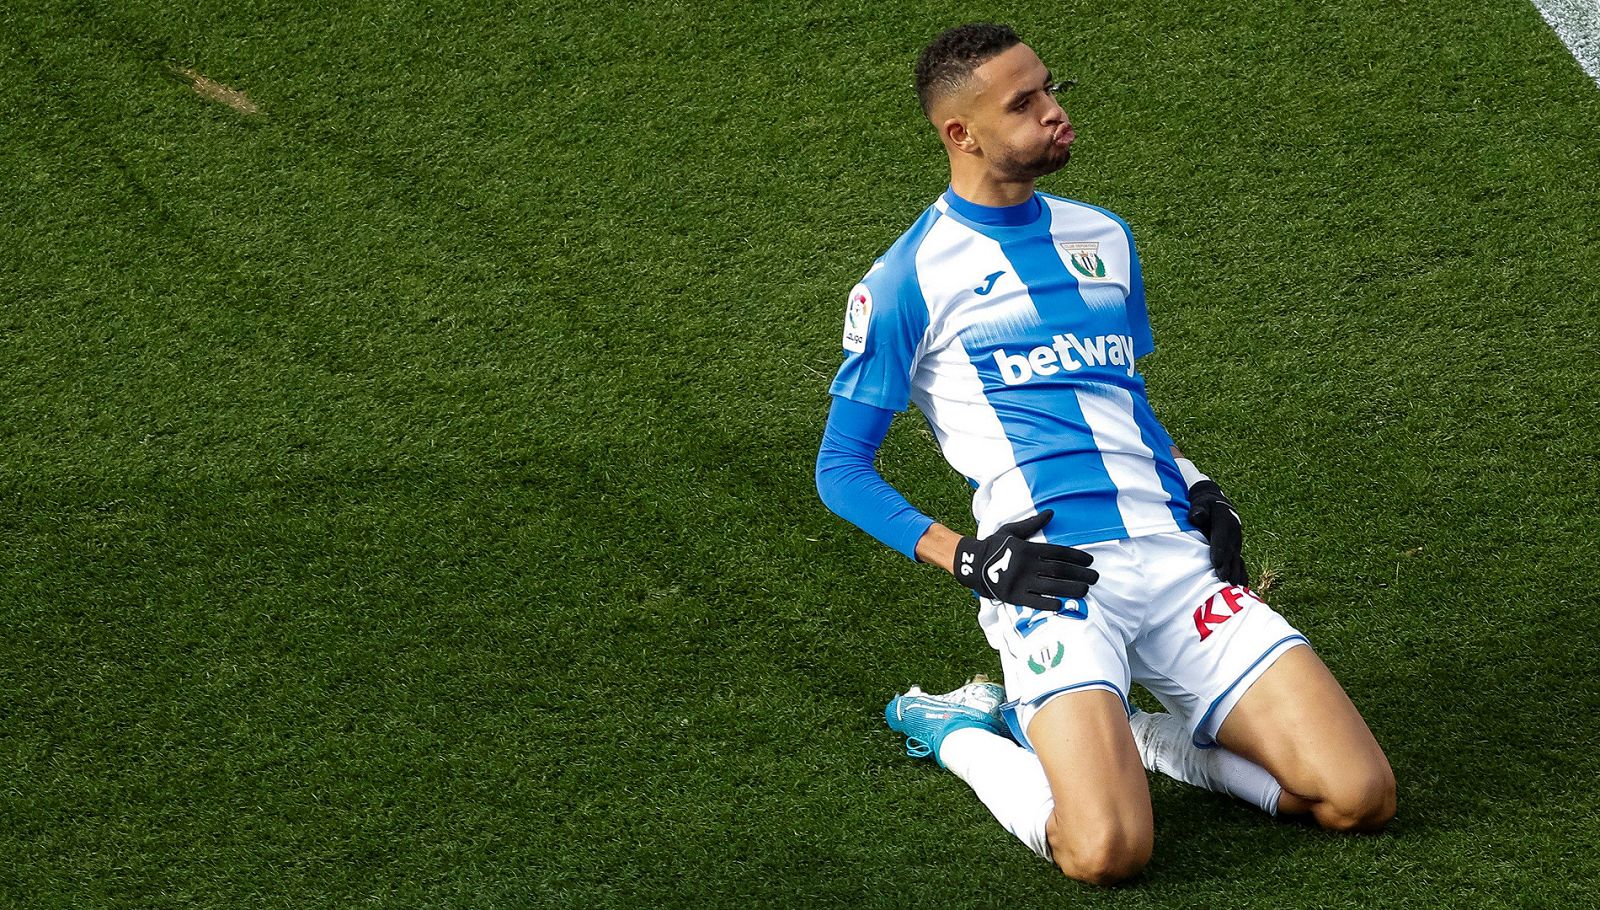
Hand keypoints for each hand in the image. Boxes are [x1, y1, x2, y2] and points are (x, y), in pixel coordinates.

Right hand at [954, 510, 1097, 610]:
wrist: (971, 562)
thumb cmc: (993, 545)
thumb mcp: (1012, 530)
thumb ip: (1032, 524)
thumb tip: (1051, 512)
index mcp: (1028, 548)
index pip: (1059, 552)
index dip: (1077, 557)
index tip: (1090, 561)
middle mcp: (1027, 565)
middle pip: (1060, 570)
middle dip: (1081, 574)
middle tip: (1095, 578)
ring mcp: (1020, 581)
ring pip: (1052, 586)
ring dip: (1071, 588)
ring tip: (1086, 590)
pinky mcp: (1013, 595)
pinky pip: (1034, 601)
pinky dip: (1049, 603)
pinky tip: (1062, 604)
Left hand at [1187, 481, 1249, 586]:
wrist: (1216, 504)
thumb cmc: (1204, 505)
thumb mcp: (1201, 502)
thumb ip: (1198, 509)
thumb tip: (1197, 516)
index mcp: (1225, 520)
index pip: (1221, 536)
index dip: (1219, 550)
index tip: (1216, 563)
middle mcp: (1234, 532)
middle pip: (1230, 551)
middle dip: (1227, 566)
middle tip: (1223, 580)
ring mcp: (1236, 541)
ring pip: (1236, 558)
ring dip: (1235, 572)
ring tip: (1233, 586)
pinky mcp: (1236, 549)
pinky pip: (1240, 561)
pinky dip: (1242, 573)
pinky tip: (1243, 585)